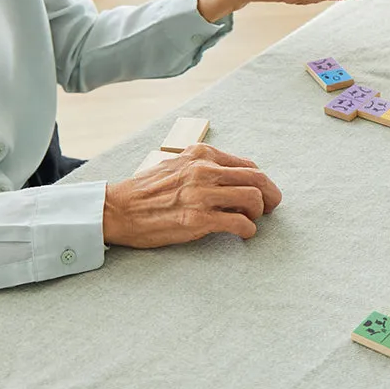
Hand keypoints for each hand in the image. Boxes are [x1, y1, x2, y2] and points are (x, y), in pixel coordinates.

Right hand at [102, 143, 282, 246]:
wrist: (117, 209)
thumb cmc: (145, 190)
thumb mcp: (177, 165)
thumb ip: (204, 166)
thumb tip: (233, 177)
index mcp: (201, 154)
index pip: (247, 164)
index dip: (261, 180)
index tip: (264, 192)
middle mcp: (204, 170)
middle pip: (257, 178)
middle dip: (271, 194)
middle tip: (272, 207)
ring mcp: (202, 194)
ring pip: (253, 198)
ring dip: (259, 212)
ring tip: (251, 221)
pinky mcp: (198, 219)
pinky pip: (239, 223)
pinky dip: (248, 230)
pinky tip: (243, 233)